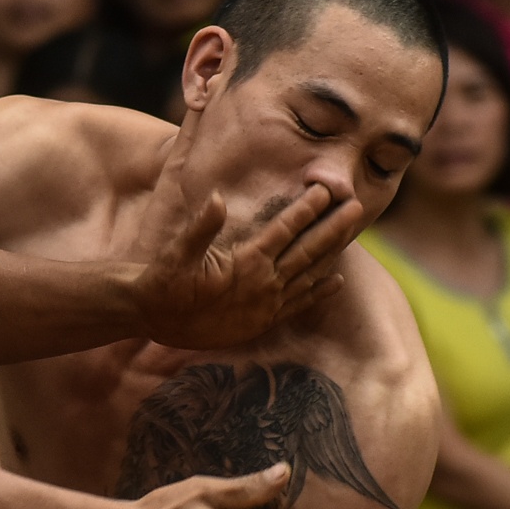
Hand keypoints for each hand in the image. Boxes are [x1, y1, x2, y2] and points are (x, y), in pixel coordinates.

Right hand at [131, 179, 363, 349]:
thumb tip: (219, 198)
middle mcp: (264, 283)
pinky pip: (299, 303)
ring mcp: (266, 304)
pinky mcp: (262, 320)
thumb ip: (202, 226)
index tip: (327, 188)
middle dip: (334, 226)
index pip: (286, 229)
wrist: (152, 317)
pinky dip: (319, 292)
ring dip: (334, 252)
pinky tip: (337, 281)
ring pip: (310, 273)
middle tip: (358, 205)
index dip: (309, 208)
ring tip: (354, 232)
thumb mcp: (177, 252)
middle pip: (309, 250)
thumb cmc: (162, 280)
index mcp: (247, 263)